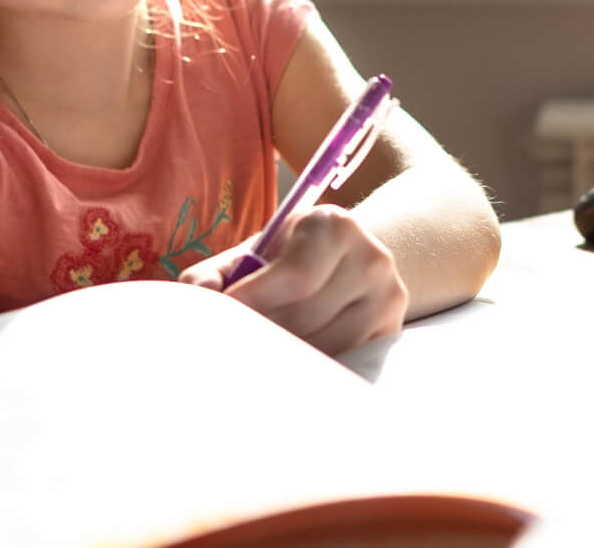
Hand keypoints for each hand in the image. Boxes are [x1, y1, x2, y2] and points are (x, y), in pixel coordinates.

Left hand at [180, 205, 408, 354]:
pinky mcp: (391, 332)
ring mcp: (388, 297)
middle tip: (232, 344)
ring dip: (284, 356)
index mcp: (333, 225)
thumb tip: (201, 297)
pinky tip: (288, 363)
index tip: (222, 321)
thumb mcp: (254, 253)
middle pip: (307, 316)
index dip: (254, 304)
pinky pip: (344, 361)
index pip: (296, 276)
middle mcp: (371, 257)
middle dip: (263, 334)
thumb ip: (214, 273)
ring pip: (325, 345)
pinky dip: (310, 368)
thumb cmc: (289, 259)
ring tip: (258, 352)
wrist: (353, 262)